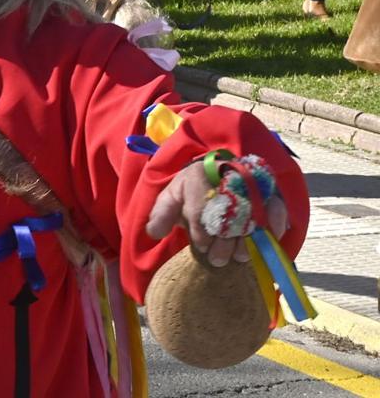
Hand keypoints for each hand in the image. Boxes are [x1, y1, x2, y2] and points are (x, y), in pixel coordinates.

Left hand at [146, 161, 288, 266]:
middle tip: (217, 260)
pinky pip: (277, 209)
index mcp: (198, 175)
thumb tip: (153, 233)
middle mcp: (225, 176)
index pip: (199, 208)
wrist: (216, 171)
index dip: (199, 232)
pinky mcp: (269, 190)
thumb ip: (160, 214)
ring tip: (238, 256)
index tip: (200, 246)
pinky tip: (265, 242)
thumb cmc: (193, 189)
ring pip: (252, 216)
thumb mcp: (172, 197)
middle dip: (222, 242)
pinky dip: (273, 227)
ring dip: (246, 241)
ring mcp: (250, 183)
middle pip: (227, 215)